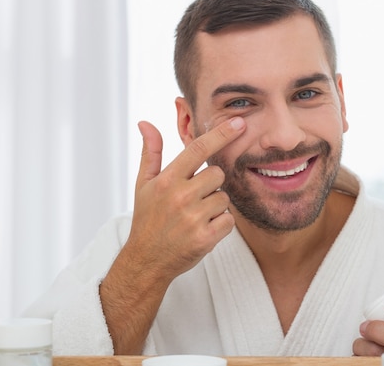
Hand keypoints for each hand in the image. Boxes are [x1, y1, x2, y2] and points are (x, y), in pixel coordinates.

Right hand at [101, 117, 245, 353]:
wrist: (146, 260)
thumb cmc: (147, 219)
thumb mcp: (143, 184)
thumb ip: (151, 153)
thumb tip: (145, 123)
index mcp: (166, 180)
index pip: (198, 149)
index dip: (221, 133)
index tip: (239, 123)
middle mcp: (180, 196)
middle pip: (217, 174)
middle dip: (211, 183)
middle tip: (194, 198)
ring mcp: (193, 218)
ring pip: (224, 198)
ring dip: (215, 206)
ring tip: (195, 216)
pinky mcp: (205, 238)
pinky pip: (229, 220)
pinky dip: (221, 225)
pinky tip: (203, 229)